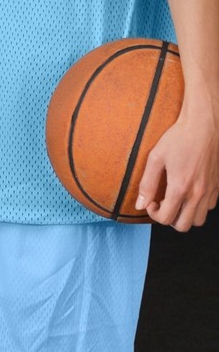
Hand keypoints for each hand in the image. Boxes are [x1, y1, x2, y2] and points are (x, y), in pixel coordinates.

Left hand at [134, 103, 218, 230]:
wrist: (204, 126)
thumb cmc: (178, 139)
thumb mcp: (155, 158)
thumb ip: (147, 184)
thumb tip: (139, 204)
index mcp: (180, 187)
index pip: (166, 218)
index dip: (153, 214)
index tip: (151, 201)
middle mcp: (198, 193)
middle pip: (183, 225)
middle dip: (169, 219)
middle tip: (162, 204)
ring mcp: (210, 190)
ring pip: (199, 220)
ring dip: (185, 215)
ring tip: (175, 201)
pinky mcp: (217, 186)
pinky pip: (209, 207)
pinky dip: (198, 207)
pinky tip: (188, 193)